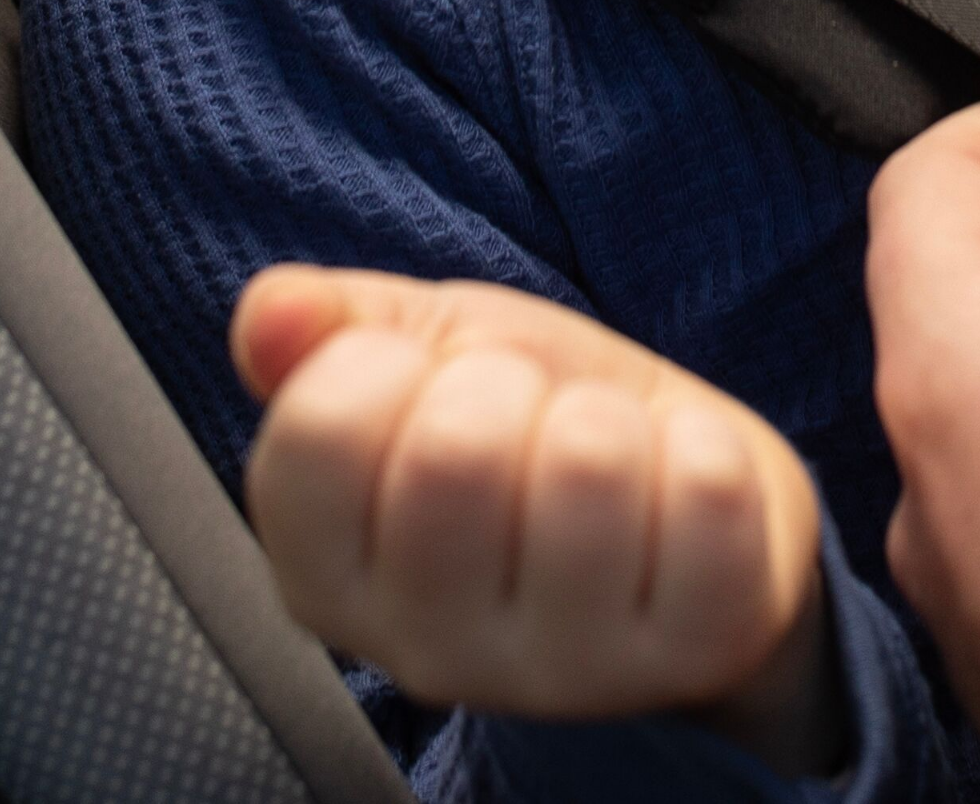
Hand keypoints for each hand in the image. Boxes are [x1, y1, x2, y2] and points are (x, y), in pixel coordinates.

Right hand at [230, 267, 834, 762]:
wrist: (688, 500)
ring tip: (608, 451)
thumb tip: (272, 309)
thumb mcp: (430, 354)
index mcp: (329, 575)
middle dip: (512, 385)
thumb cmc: (537, 418)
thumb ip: (337, 331)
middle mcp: (427, 650)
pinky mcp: (687, 655)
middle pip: (456, 451)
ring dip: (613, 416)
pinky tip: (682, 485)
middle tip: (533, 417)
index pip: (319, 431)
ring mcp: (561, 670)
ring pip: (589, 467)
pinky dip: (705, 447)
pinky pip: (707, 494)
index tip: (431, 383)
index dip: (393, 362)